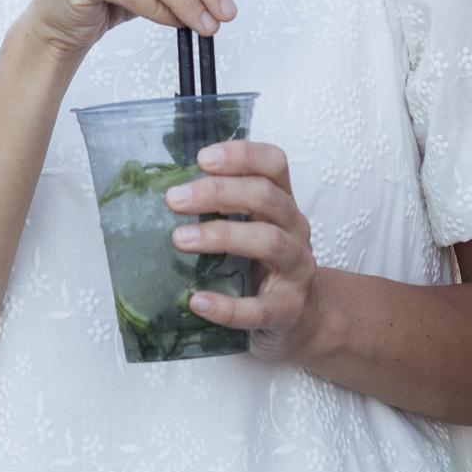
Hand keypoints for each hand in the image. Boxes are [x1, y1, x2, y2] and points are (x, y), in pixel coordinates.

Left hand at [164, 139, 324, 363]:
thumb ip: (224, 208)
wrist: (303, 316)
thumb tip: (167, 193)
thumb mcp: (253, 227)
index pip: (274, 164)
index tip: (202, 159)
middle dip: (218, 192)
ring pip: (270, 241)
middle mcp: (295, 229)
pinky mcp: (289, 309)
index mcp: (283, 203)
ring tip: (180, 239)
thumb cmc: (266, 265)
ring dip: (222, 235)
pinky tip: (198, 301)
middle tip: (174, 199)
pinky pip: (259, 308)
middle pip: (266, 197)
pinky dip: (227, 306)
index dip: (241, 155)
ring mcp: (297, 268)